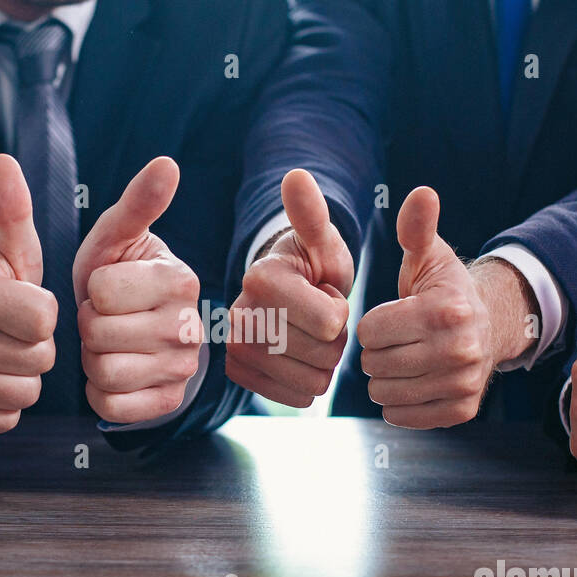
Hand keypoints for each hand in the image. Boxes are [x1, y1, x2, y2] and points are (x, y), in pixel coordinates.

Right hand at [0, 154, 56, 434]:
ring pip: (27, 393)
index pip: (44, 319)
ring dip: (25, 376)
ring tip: (3, 353)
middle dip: (37, 346)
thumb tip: (3, 162)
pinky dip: (6, 404)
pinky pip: (7, 420)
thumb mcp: (4, 249)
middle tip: (13, 332)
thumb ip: (12, 211)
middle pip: (40, 359)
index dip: (45, 312)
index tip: (25, 302)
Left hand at [72, 157, 199, 422]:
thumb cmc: (118, 275)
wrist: (132, 327)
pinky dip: (99, 392)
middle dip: (88, 326)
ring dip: (92, 359)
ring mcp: (184, 369)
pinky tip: (112, 371)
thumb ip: (138, 203)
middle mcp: (191, 326)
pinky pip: (110, 407)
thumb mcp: (118, 236)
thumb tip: (167, 164)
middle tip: (104, 318)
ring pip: (104, 372)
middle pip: (99, 335)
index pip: (101, 292)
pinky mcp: (169, 402)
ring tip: (107, 343)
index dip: (90, 290)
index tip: (106, 288)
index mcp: (181, 280)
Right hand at [226, 169, 351, 407]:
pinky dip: (307, 383)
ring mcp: (236, 349)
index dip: (340, 311)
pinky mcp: (239, 375)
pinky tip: (298, 357)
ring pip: (314, 381)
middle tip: (317, 315)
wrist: (286, 294)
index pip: (331, 322)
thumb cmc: (312, 265)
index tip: (322, 292)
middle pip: (324, 354)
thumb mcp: (322, 241)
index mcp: (261, 278)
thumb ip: (313, 215)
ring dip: (323, 362)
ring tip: (309, 334)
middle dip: (334, 338)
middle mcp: (240, 315)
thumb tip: (296, 177)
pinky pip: (297, 399)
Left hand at [357, 187, 510, 428]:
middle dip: (376, 352)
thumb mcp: (429, 256)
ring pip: (383, 394)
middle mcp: (459, 350)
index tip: (391, 317)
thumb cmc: (444, 290)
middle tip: (395, 341)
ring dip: (383, 378)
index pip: (370, 332)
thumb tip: (421, 194)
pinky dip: (397, 404)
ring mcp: (463, 383)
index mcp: (445, 310)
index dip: (372, 324)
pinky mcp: (461, 410)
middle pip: (375, 364)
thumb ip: (416, 229)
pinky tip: (411, 382)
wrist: (491, 326)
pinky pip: (402, 416)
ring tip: (400, 360)